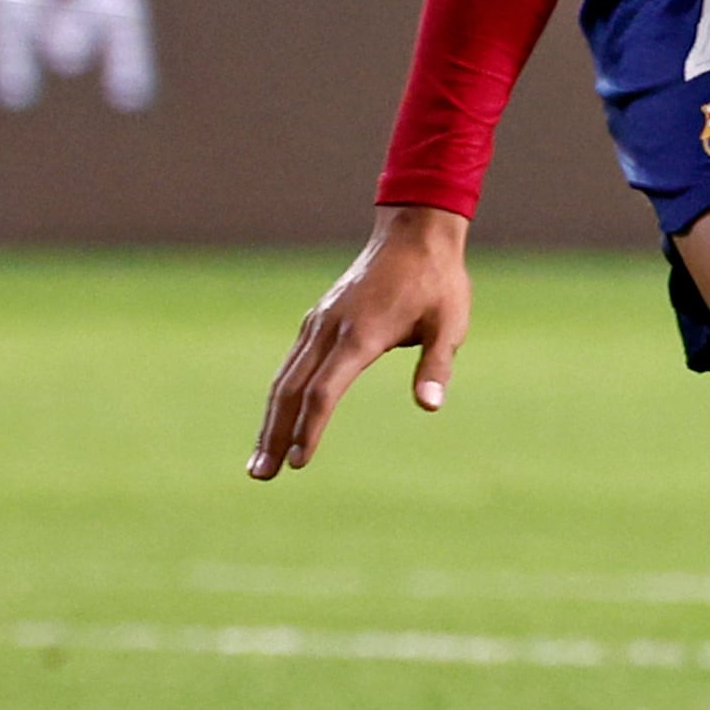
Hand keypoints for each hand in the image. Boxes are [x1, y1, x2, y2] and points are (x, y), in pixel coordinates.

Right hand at [251, 206, 473, 479]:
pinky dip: (281, 394)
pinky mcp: (318, 319)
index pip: (324, 392)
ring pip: (284, 378)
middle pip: (290, 390)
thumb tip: (430, 406)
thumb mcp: (450, 324)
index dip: (310, 430)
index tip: (299, 463)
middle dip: (273, 434)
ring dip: (270, 420)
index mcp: (360, 335)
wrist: (414, 234)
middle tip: (260, 475)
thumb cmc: (438, 281)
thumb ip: (437, 365)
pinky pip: (293, 363)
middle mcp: (329, 330)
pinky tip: (277, 419)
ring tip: (260, 460)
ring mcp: (318, 323)